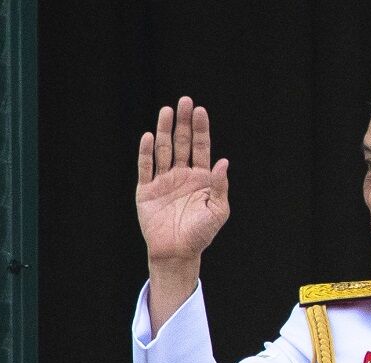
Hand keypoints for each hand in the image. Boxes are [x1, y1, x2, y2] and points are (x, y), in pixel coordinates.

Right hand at [136, 97, 229, 266]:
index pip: (200, 147)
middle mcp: (182, 175)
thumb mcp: (217, 211)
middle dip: (183, 122)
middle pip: (182, 143)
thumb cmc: (201, 234)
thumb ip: (220, 186)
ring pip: (163, 150)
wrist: (177, 253)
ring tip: (166, 111)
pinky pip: (146, 167)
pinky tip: (150, 137)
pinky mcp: (146, 190)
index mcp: (201, 179)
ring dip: (164, 130)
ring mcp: (163, 181)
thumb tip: (224, 161)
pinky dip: (147, 152)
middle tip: (184, 101)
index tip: (200, 110)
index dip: (200, 129)